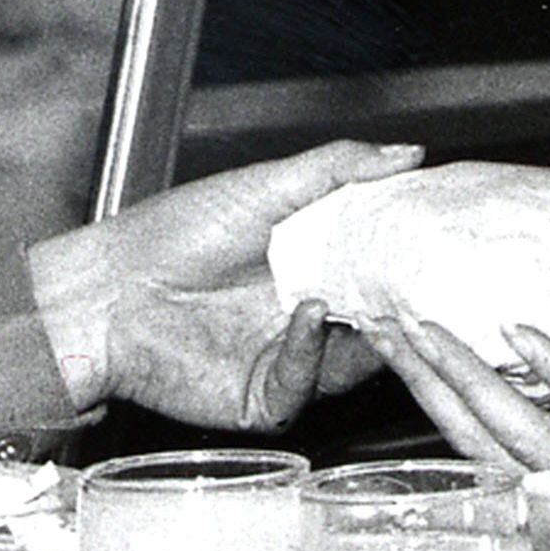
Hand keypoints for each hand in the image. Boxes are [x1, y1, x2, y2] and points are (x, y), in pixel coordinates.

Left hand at [27, 142, 415, 427]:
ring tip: (373, 299)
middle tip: (431, 286)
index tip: (441, 247)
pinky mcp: (259, 397)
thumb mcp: (266, 187)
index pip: (381, 276)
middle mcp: (302, 320)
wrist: (108, 289)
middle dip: (404, 311)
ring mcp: (283, 362)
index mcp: (311, 270)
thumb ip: (338, 170)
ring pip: (351, 366)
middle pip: (377, 328)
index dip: (411, 266)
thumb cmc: (172, 235)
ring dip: (368, 335)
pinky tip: (308, 316)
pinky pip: (303, 386)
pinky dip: (312, 353)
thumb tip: (407, 153)